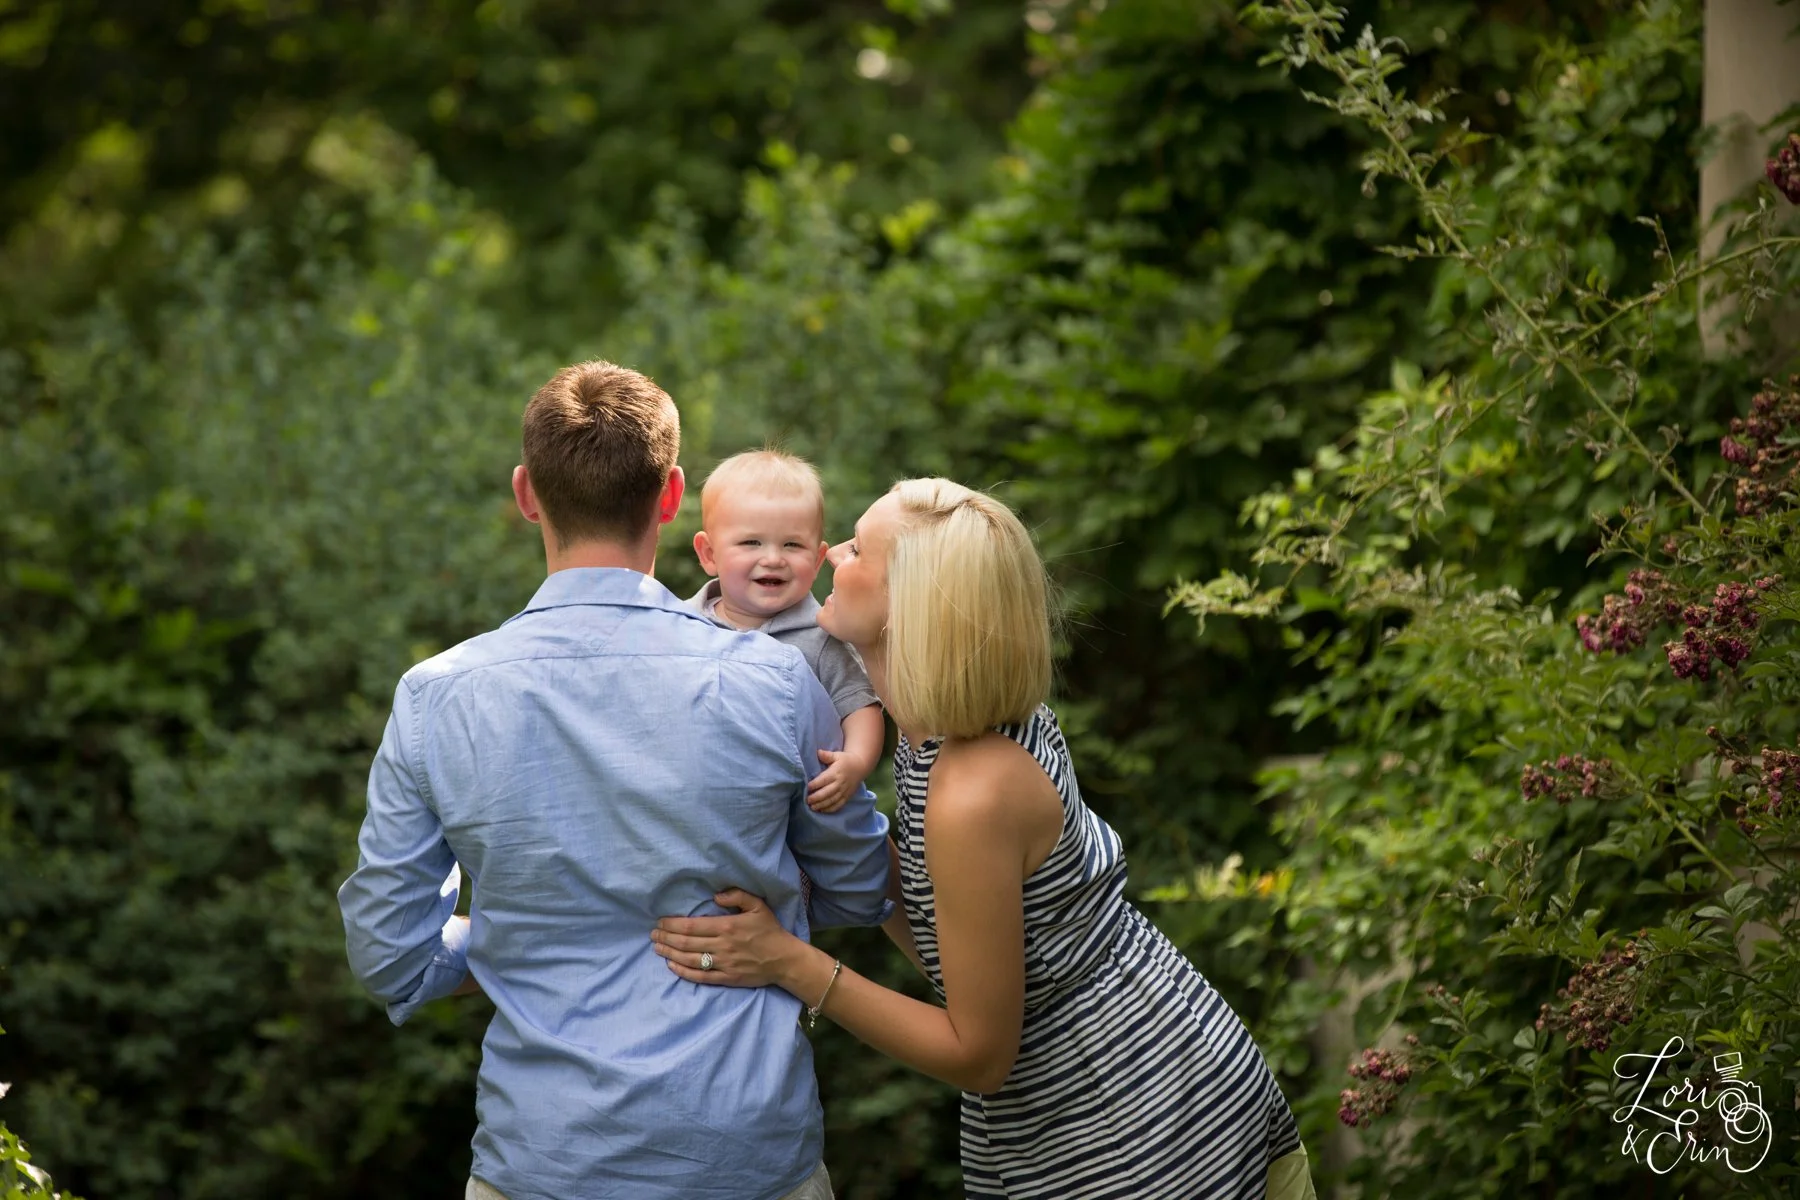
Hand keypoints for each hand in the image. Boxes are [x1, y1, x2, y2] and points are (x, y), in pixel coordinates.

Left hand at [651, 889, 798, 987]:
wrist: (785, 960)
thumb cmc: (770, 931)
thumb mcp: (758, 906)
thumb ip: (738, 896)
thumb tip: (716, 895)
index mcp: (728, 926)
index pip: (692, 926)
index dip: (673, 925)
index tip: (660, 922)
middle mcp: (722, 946)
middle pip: (687, 942)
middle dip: (666, 938)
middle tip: (653, 935)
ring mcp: (724, 964)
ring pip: (690, 959)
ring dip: (670, 954)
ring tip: (657, 948)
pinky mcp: (726, 978)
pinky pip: (700, 976)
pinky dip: (683, 972)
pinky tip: (672, 966)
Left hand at [805, 748, 859, 812]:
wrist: (861, 767)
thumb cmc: (846, 760)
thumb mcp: (837, 755)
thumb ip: (827, 755)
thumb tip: (818, 752)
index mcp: (836, 773)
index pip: (824, 780)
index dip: (815, 784)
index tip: (807, 787)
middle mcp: (840, 783)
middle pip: (827, 792)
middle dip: (816, 797)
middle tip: (807, 800)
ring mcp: (844, 791)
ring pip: (832, 800)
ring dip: (822, 805)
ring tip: (812, 807)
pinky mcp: (847, 797)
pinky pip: (838, 805)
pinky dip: (830, 809)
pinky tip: (822, 810)